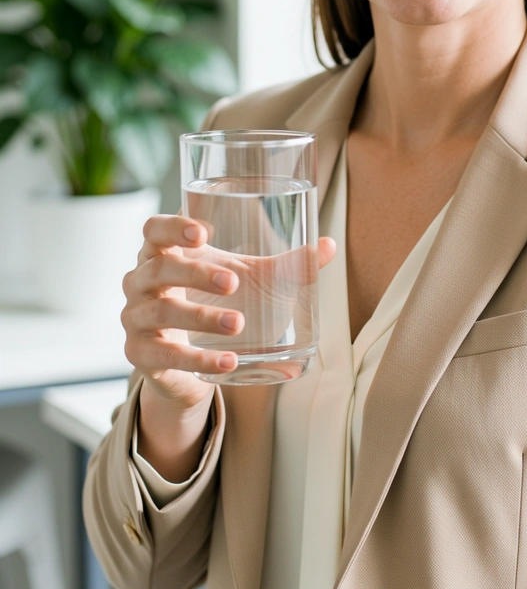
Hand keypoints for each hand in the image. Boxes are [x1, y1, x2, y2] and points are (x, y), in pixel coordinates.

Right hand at [122, 214, 335, 411]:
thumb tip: (329, 246)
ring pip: (162, 312)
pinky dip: (198, 358)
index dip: (172, 227)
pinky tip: (228, 360)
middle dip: (196, 273)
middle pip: (159, 268)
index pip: (153, 229)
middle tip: (233, 282)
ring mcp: (136, 319)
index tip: (203, 233)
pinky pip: (166, 356)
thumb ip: (288, 264)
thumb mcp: (251, 278)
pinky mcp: (141, 355)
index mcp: (163, 252)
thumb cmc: (217, 300)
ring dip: (201, 317)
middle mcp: (140, 281)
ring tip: (238, 323)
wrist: (193, 358)